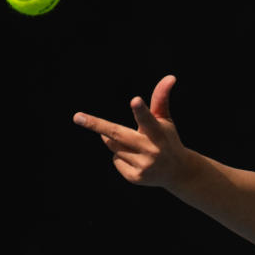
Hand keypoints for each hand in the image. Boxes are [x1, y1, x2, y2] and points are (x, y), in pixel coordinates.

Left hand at [73, 75, 189, 188]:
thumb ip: (161, 98)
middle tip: (77, 117)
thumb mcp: (165, 119)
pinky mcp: (135, 177)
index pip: (148, 119)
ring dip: (116, 141)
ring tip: (135, 146)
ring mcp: (142, 165)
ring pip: (113, 146)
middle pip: (117, 134)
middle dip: (97, 125)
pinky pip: (115, 159)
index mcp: (159, 133)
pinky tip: (137, 160)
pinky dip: (121, 156)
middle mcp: (151, 150)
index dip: (140, 110)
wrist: (177, 172)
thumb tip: (170, 76)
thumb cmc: (167, 139)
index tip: (135, 100)